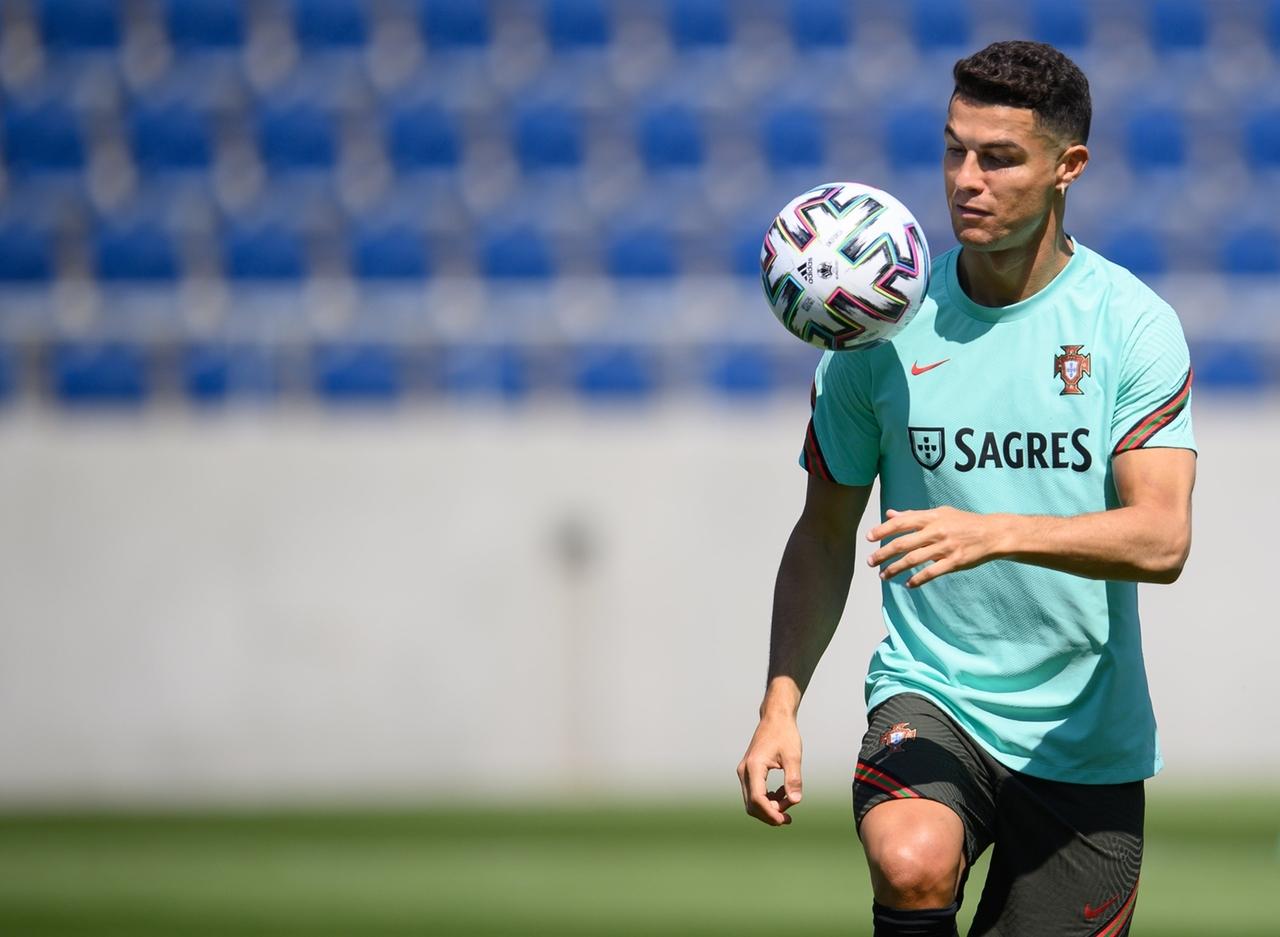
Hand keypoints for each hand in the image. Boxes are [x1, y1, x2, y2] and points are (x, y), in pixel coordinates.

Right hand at [736, 715, 803, 825]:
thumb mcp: (793, 756)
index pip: (758, 799)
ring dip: (769, 807)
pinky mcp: (748, 772)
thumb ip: (793, 779)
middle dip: (770, 813)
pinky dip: (767, 799)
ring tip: (789, 801)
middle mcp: (744, 771)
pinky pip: (754, 793)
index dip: (771, 813)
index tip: (785, 820)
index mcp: (754, 767)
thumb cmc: (784, 734)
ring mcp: (744, 772)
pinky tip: (782, 793)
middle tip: (789, 816)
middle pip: (752, 805)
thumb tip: (795, 801)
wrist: (775, 718)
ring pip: (752, 801)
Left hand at [867, 507, 1003, 587]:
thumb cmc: (964, 522)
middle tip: (870, 561)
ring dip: (895, 569)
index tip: (868, 537)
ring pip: (913, 560)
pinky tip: (908, 584)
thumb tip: (890, 514)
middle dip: (883, 553)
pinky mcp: (954, 562)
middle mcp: (936, 531)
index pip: (901, 523)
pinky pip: (931, 573)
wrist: (993, 533)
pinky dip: (918, 580)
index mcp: (931, 517)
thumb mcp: (940, 513)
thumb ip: (914, 515)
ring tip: (883, 575)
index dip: (882, 530)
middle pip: (903, 543)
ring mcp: (945, 547)